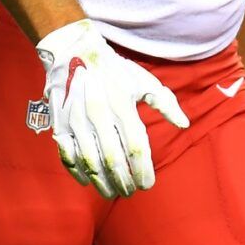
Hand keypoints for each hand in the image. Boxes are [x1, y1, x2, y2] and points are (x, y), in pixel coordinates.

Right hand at [35, 19, 187, 199]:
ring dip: (103, 182)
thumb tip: (184, 124)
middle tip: (132, 191)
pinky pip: (67, 155)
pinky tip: (88, 182)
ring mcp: (77, 121)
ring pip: (90, 162)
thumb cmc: (114, 70)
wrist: (73, 52)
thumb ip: (166, 103)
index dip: (143, 170)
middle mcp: (99, 114)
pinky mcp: (60, 124)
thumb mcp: (143, 81)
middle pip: (114, 160)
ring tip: (113, 192)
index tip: (148, 184)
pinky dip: (77, 172)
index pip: (136, 147)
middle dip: (124, 181)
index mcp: (122, 105)